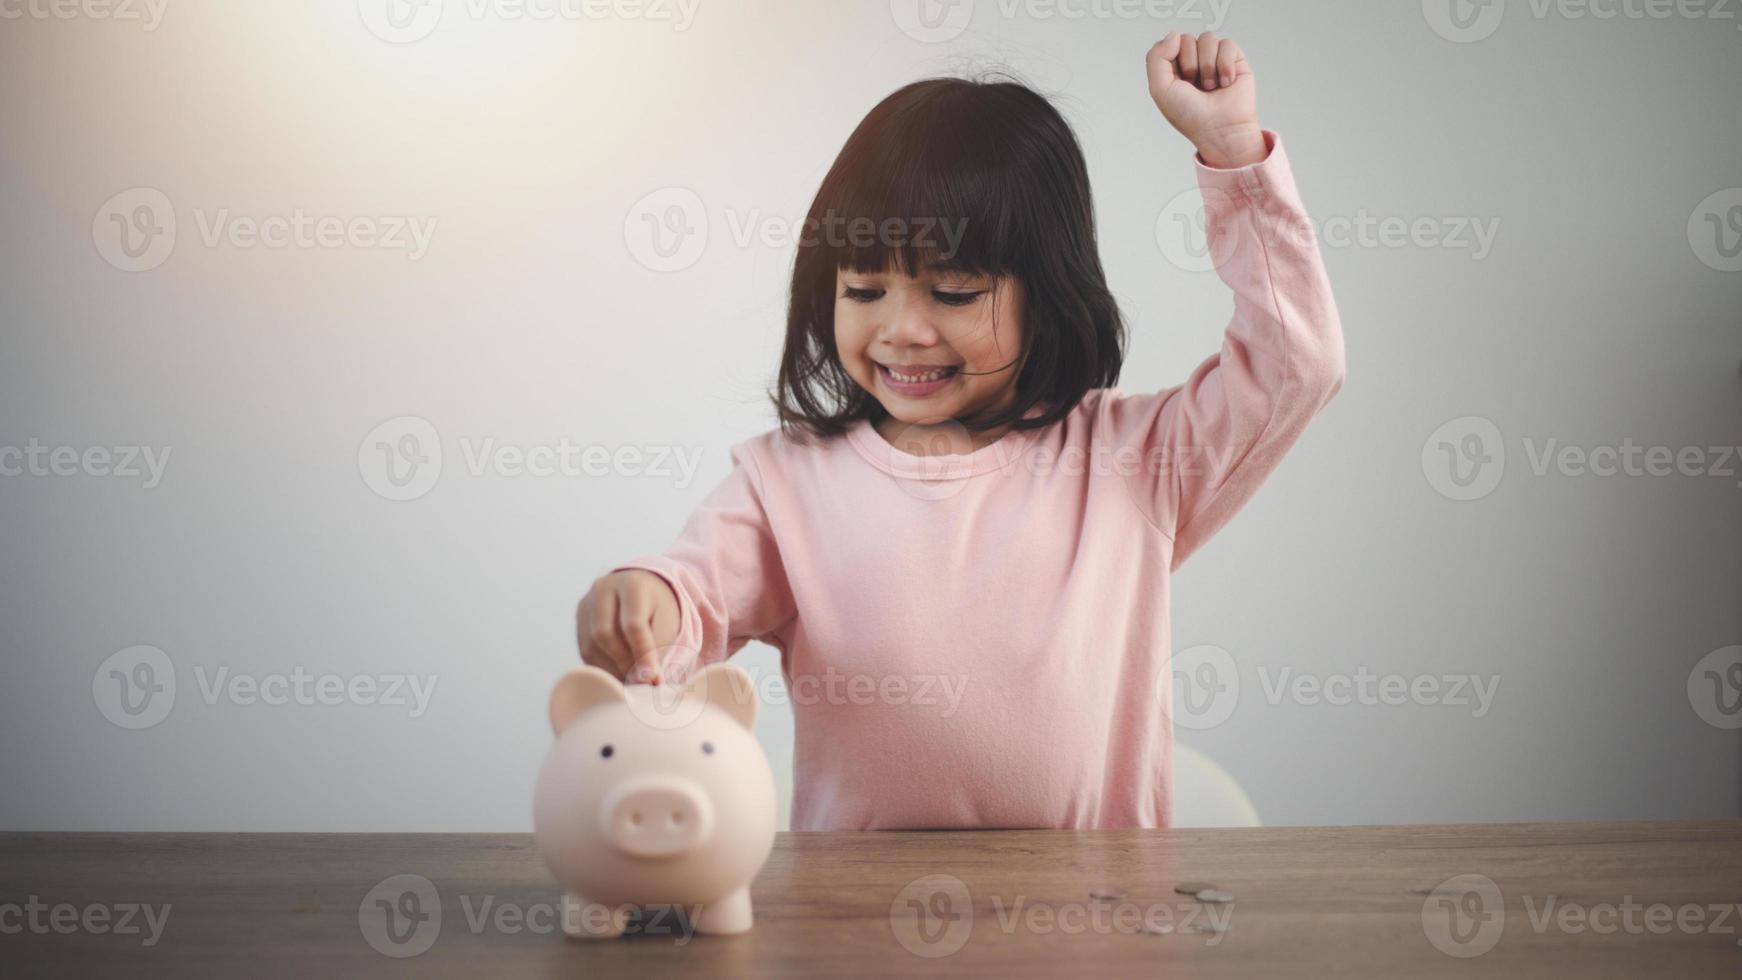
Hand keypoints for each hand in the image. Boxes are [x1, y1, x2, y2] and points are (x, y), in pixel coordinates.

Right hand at [575, 569, 679, 683]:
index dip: (642, 655)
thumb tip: (645, 680)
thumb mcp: (667, 624)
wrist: (643, 589)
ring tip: (632, 676)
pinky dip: (602, 666)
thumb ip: (657, 650)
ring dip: (612, 668)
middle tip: (641, 679)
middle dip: (624, 663)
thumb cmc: (658, 609)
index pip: (633, 625)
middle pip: (605, 634)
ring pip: (591, 645)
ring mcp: (588, 603)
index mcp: (633, 585)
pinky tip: (619, 670)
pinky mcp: (579, 618)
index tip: (652, 679)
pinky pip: (585, 650)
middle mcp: (604, 588)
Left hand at [1145, 32, 1263, 168]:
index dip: (1172, 60)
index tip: (1178, 82)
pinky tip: (1225, 82)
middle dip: (1191, 65)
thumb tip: (1175, 35)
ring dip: (1208, 66)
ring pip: (1207, 38)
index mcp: (1174, 68)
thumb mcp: (1160, 89)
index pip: (1169, 43)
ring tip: (1211, 86)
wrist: (1220, 130)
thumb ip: (1156, 58)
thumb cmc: (1190, 116)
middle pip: (1187, 39)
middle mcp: (1194, 61)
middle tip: (1196, 87)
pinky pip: (1227, 44)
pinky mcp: (1234, 60)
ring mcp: (1214, 59)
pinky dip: (1225, 65)